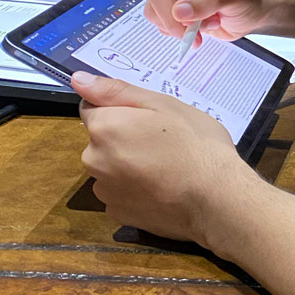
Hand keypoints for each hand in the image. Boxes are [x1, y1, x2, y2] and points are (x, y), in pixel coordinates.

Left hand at [71, 71, 261, 244]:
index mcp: (104, 127)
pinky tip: (162, 188)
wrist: (215, 200)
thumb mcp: (164, 105)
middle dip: (124, 138)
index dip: (121, 110)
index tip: (149, 119)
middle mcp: (94, 159)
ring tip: (166, 167)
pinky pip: (120, 194)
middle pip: (101, 140)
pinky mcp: (117, 214)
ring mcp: (104, 191)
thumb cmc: (195, 145)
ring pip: (110, 168)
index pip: (93, 108)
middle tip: (163, 142)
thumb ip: (116, 92)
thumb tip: (78, 80)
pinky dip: (135, 190)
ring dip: (128, 165)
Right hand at [145, 0, 273, 45]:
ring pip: (154, 4)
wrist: (252, 11)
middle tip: (200, 28)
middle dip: (178, 16)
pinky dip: (172, 28)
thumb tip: (181, 9)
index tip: (200, 13)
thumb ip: (211, 0)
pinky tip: (194, 27)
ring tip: (204, 24)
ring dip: (177, 24)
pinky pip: (155, 14)